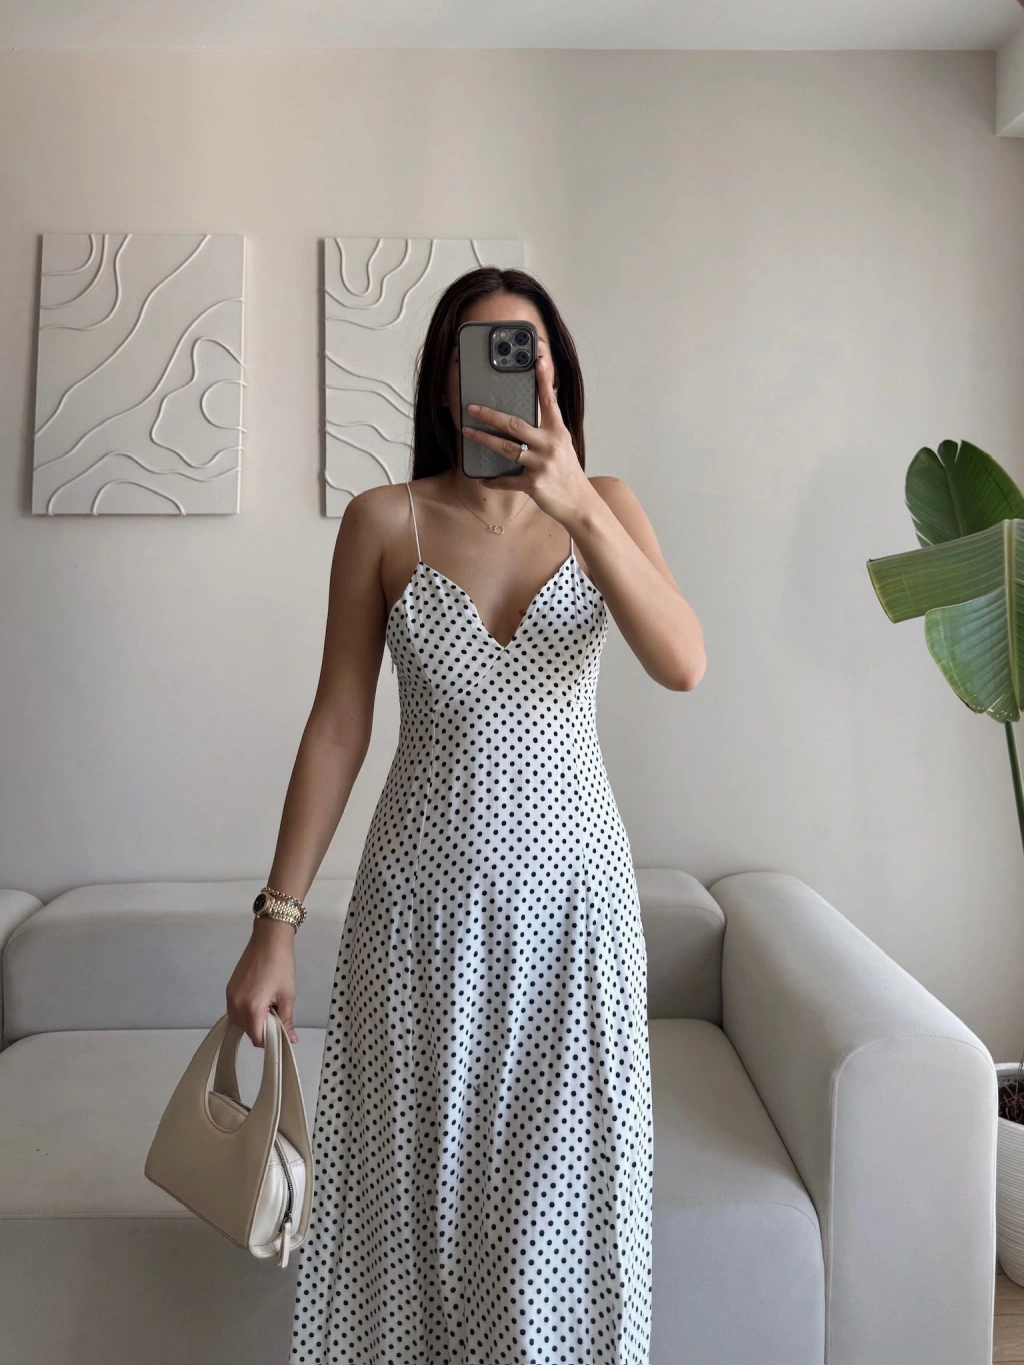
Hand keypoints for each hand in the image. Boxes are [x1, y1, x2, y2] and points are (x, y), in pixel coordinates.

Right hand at [225, 917, 299, 1047]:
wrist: (269, 940)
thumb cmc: (281, 966)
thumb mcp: (288, 995)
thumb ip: (286, 1021)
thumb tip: (291, 1040)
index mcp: (253, 1008)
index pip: (256, 1038)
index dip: (269, 1040)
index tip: (279, 1031)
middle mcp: (237, 1005)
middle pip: (247, 1031)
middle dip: (261, 1029)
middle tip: (275, 1014)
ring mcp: (230, 997)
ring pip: (239, 1022)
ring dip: (252, 1021)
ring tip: (267, 1006)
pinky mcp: (228, 990)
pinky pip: (234, 1010)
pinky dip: (244, 1012)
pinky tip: (257, 1001)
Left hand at [461, 355, 593, 526]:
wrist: (579, 502)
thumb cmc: (567, 472)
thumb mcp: (563, 445)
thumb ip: (548, 429)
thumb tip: (533, 412)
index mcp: (558, 432)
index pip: (549, 401)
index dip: (544, 380)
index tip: (538, 360)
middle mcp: (550, 445)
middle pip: (515, 424)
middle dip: (490, 415)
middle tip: (472, 408)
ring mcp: (542, 464)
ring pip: (506, 448)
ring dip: (483, 439)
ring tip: (468, 433)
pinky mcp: (534, 484)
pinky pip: (507, 480)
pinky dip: (493, 480)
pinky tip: (483, 479)